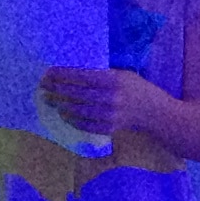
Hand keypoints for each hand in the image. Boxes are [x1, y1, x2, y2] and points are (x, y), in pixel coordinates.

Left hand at [40, 66, 161, 137]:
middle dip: (57, 89)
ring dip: (61, 105)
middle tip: (43, 86)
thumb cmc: (138, 89)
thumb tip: (75, 73)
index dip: (63, 75)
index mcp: (113, 80)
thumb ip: (103, 74)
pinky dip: (73, 120)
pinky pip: (86, 125)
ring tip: (49, 100)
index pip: (82, 77)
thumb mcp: (124, 74)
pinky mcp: (110, 127)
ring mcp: (110, 114)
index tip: (49, 72)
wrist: (156, 113)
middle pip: (77, 93)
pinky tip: (64, 114)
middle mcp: (110, 97)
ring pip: (78, 110)